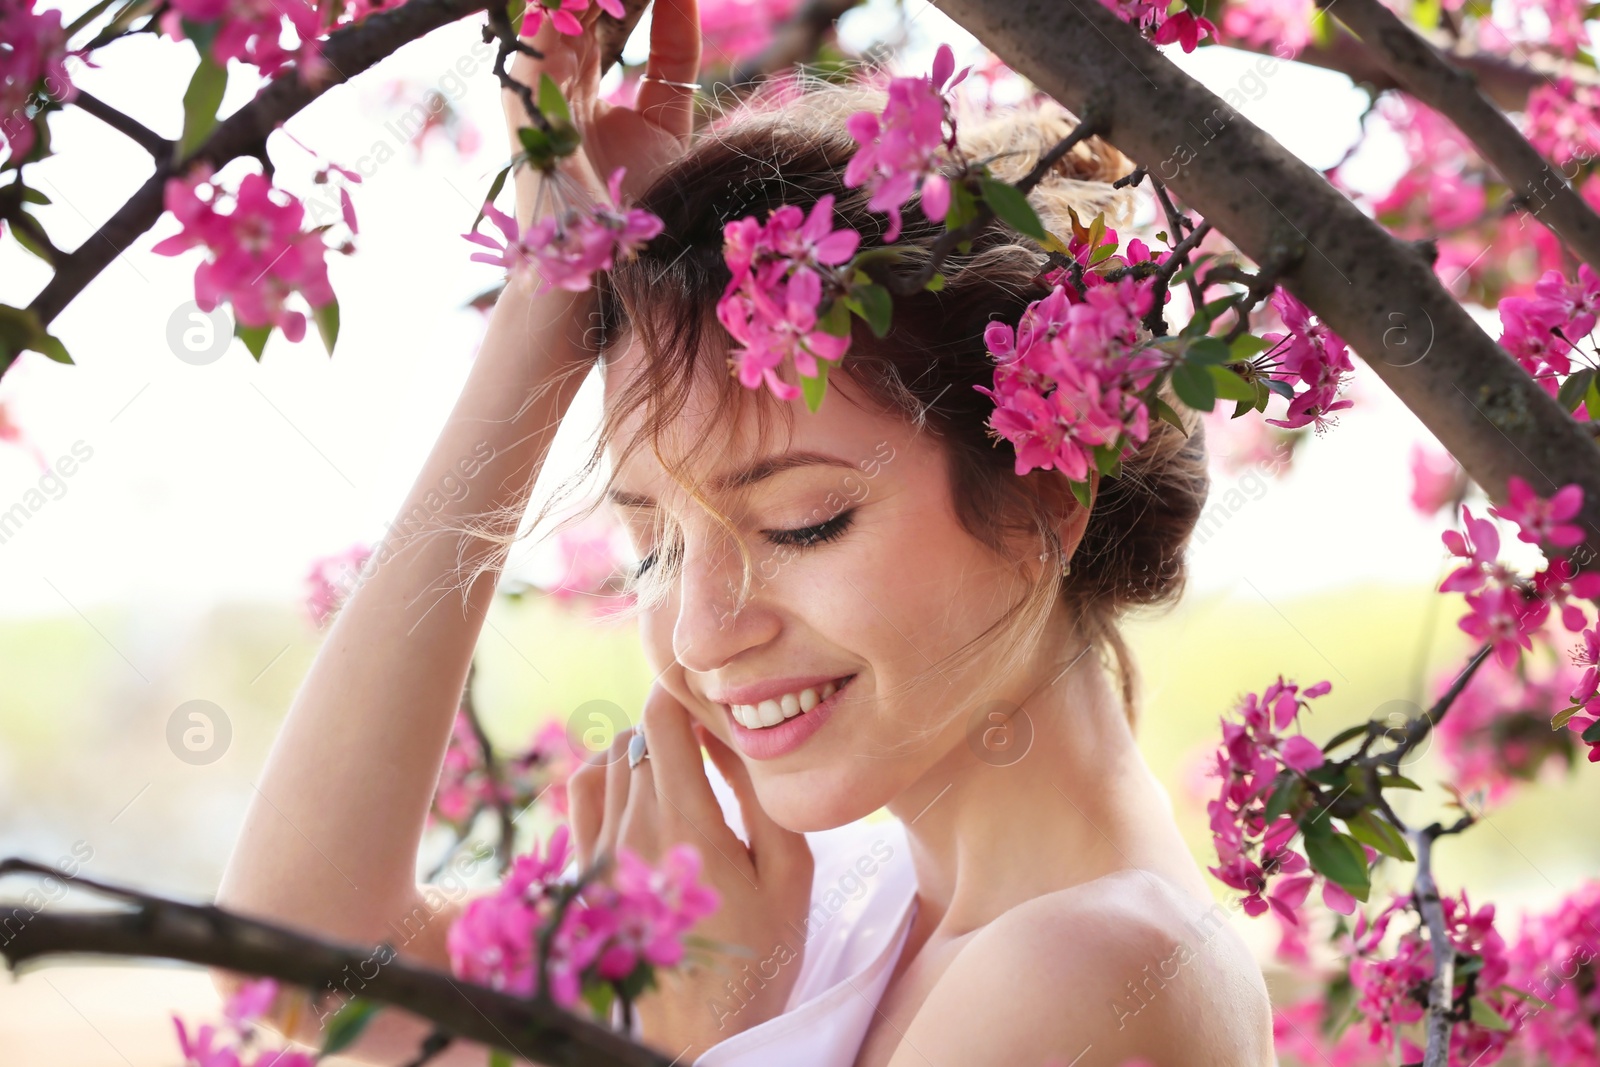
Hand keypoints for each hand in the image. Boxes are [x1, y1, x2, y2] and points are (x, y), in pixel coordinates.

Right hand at [500, 0, 701, 225]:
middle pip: (577, 3)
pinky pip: (537, 26)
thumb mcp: (668, 121)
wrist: (606, 273)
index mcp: (583, 84)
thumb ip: (673, 59)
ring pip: (552, 6)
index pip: (602, 10)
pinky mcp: (523, 95)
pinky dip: (559, 4)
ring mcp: (534, 85)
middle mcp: (553, 79)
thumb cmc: (636, 212)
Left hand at [568, 682, 814, 1055]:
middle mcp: (632, 829)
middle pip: (636, 735)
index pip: (659, 716)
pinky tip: (637, 791)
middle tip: (708, 745)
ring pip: (610, 761)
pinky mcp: (582, 873)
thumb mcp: (790, 876)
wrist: (698, 1035)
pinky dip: (606, 775)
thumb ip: (761, 796)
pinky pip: (581, 793)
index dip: (682, 692)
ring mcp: (599, 852)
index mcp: (687, 823)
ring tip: (680, 775)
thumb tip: (727, 734)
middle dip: (672, 726)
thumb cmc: (760, 956)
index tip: (710, 702)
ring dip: (643, 753)